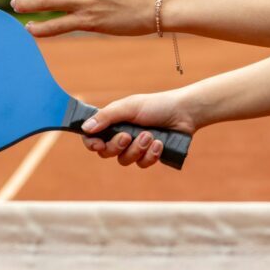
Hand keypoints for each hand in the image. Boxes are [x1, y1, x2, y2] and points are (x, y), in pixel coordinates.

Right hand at [80, 90, 199, 167]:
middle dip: (117, 146)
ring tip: (151, 136)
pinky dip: (150, 155)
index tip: (98, 145)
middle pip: (106, 153)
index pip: (92, 137)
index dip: (91, 144)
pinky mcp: (149, 156)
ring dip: (137, 149)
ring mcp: (135, 148)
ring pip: (124, 160)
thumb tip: (85, 128)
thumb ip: (106, 117)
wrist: (184, 113)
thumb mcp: (129, 107)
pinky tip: (159, 144)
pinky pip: (141, 164)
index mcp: (113, 122)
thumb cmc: (156, 106)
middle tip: (129, 136)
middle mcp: (121, 136)